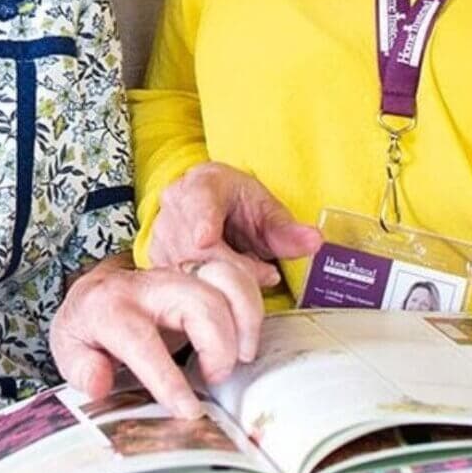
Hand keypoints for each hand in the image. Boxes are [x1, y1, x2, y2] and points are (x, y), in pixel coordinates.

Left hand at [51, 253, 264, 417]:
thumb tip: (100, 382)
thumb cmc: (86, 327)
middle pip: (197, 300)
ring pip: (224, 279)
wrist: (96, 290)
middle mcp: (147, 284)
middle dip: (217, 344)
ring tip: (241, 356)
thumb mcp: (68, 349)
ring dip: (244, 318)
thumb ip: (81, 368)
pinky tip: (247, 334)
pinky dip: (251, 302)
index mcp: (110, 307)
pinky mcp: (198, 273)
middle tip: (215, 378)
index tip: (188, 410)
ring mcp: (177, 273)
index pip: (141, 340)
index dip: (167, 378)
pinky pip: (235, 274)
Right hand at [150, 161, 320, 287]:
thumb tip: (314, 240)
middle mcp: (174, 204)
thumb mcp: (267, 211)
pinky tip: (222, 284)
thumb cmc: (239, 206)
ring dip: (221, 280)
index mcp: (202, 183)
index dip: (202, 221)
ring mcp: (161, 233)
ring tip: (247, 273)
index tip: (205, 239)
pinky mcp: (157, 259)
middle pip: (196, 246)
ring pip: (186, 268)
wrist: (214, 208)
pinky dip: (204, 290)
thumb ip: (288, 229)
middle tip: (265, 273)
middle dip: (233, 266)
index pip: (199, 201)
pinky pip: (179, 283)